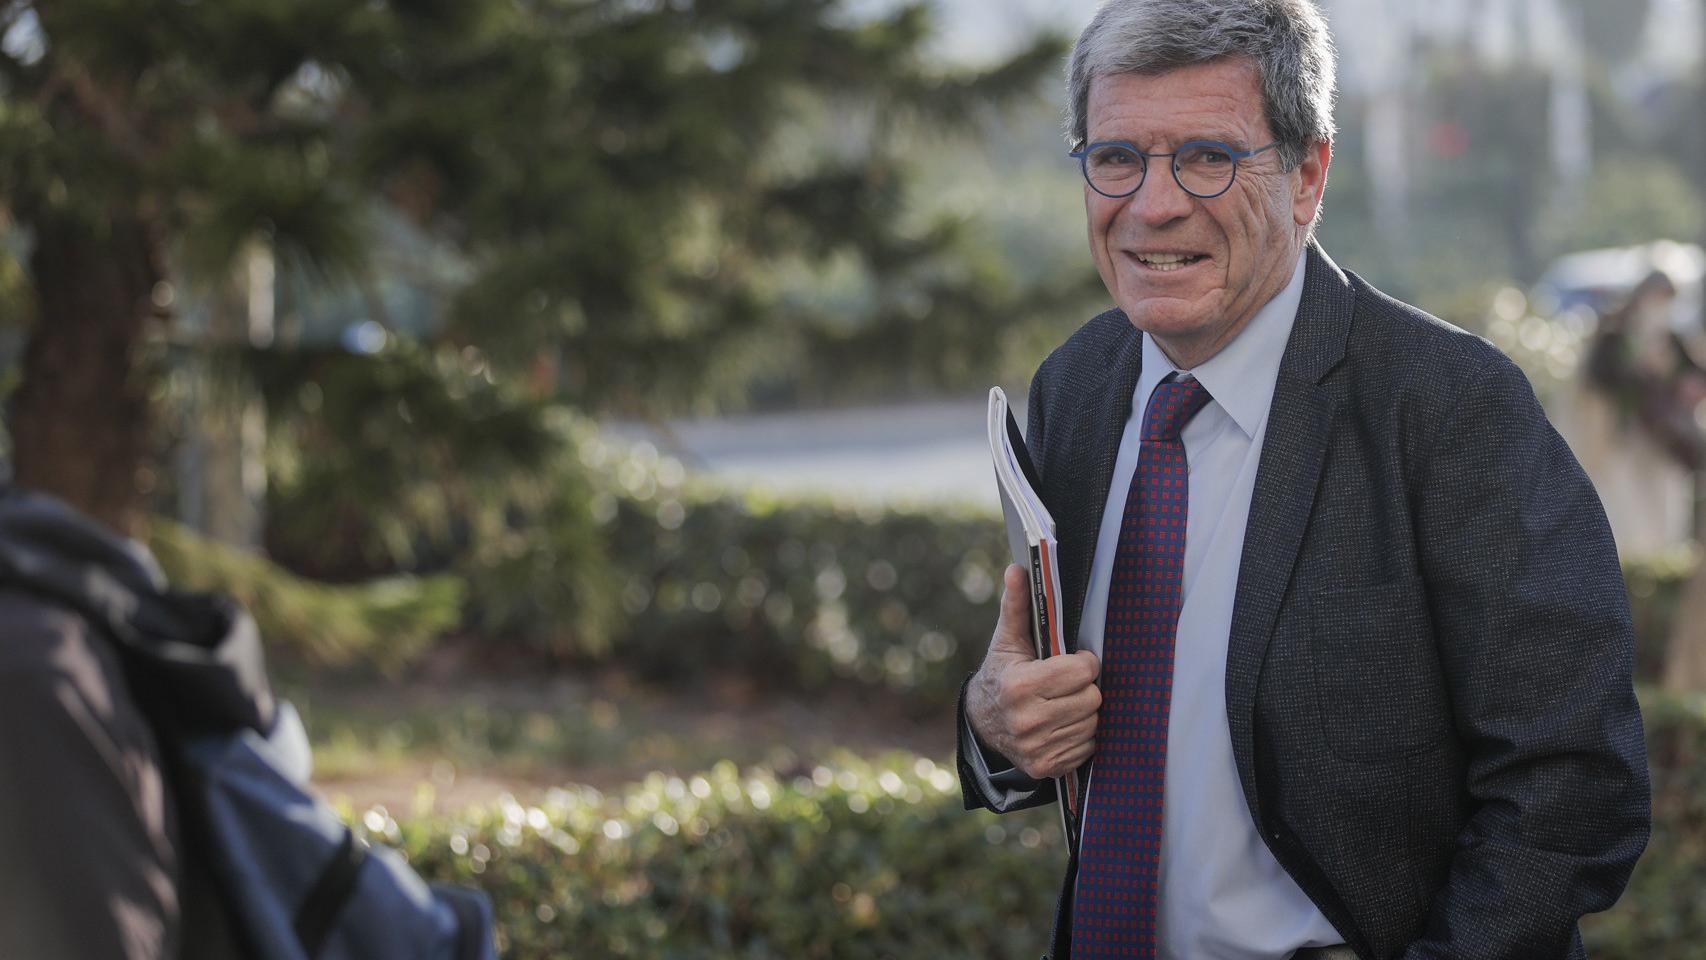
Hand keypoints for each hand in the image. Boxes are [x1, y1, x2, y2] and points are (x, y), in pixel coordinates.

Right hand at [966, 564, 1100, 779]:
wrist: (982, 723)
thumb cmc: (1002, 674)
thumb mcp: (1007, 640)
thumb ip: (1017, 605)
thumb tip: (1018, 569)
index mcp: (1021, 686)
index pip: (1082, 672)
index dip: (1083, 663)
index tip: (1074, 660)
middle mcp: (1028, 721)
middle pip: (1092, 698)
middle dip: (1085, 687)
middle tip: (1069, 682)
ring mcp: (1037, 748)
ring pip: (1093, 723)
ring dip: (1085, 711)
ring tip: (1065, 701)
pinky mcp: (1046, 767)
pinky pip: (1087, 747)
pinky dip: (1080, 734)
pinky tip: (1063, 723)